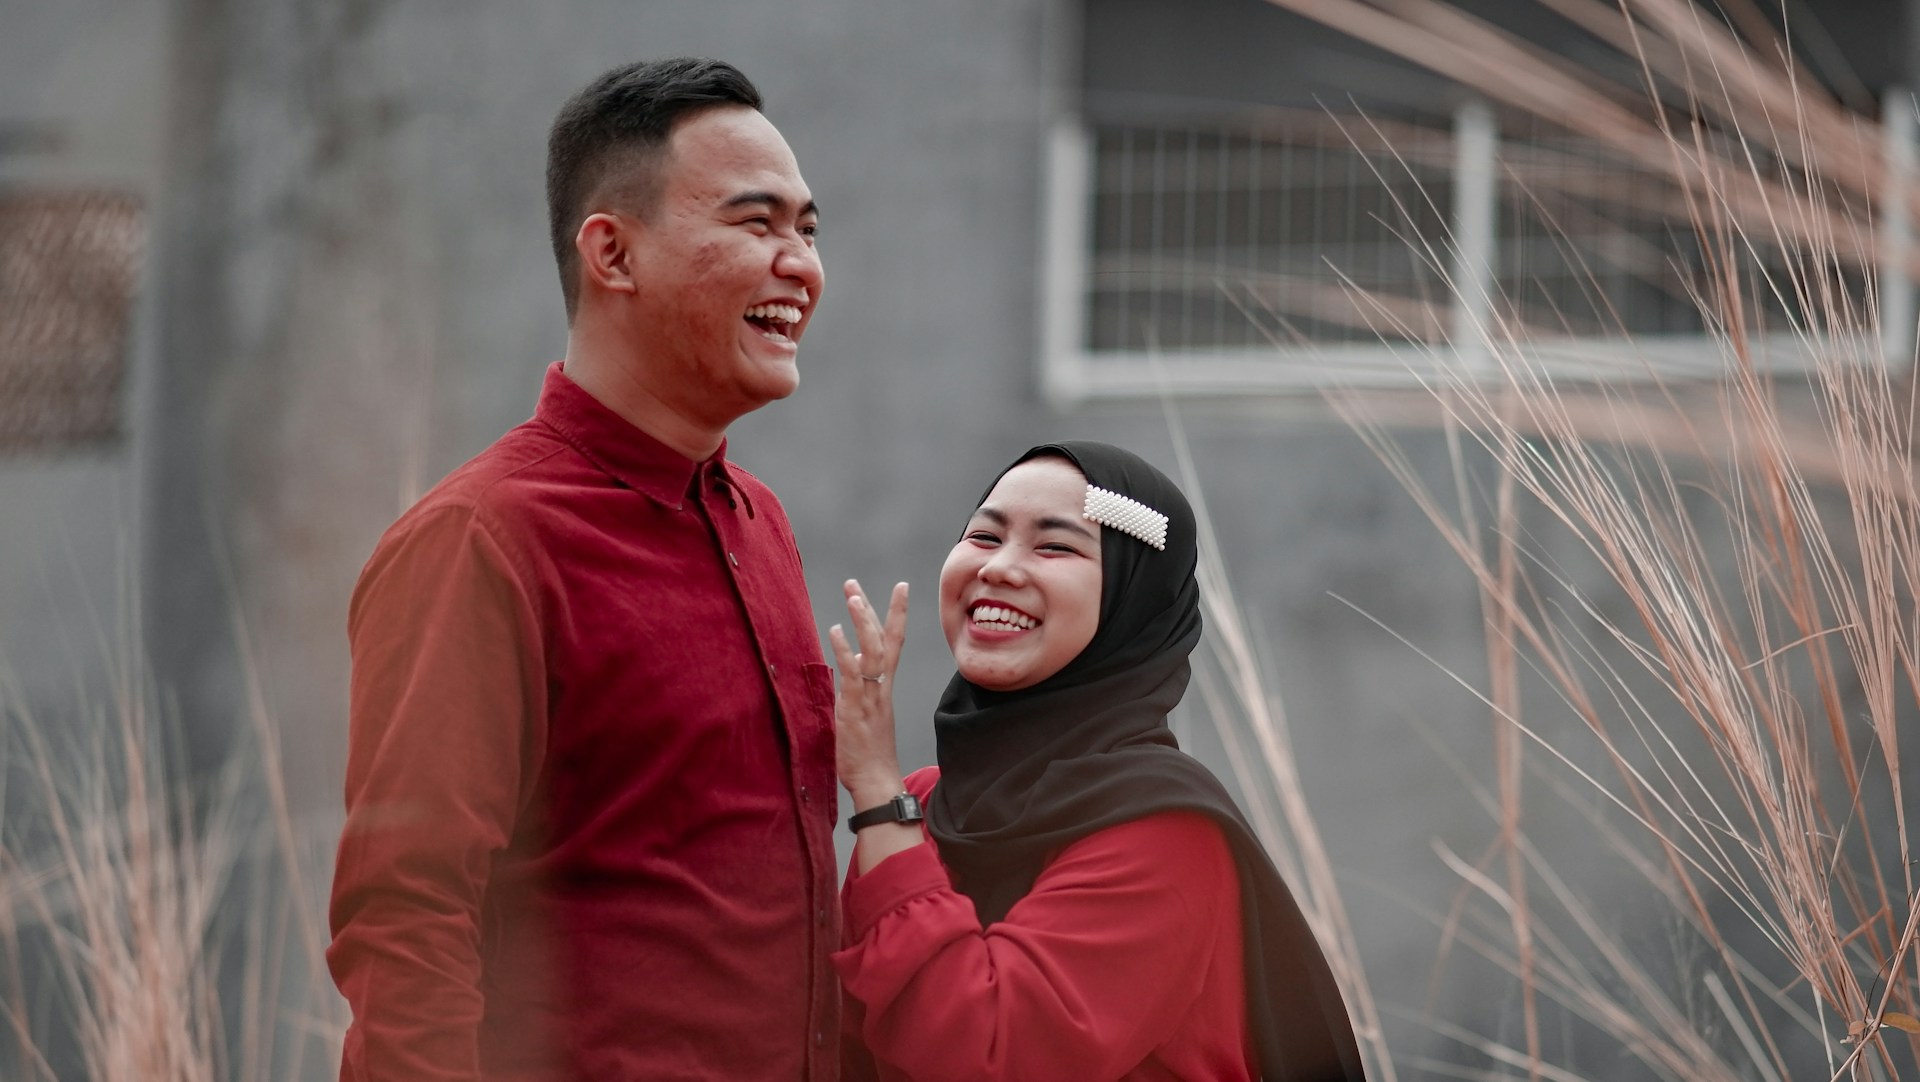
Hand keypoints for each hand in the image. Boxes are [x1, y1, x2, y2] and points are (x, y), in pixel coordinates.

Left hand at [828, 578, 908, 806]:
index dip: (896, 614)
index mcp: (884, 687)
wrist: (876, 780)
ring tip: (853, 596)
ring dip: (863, 621)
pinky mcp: (857, 709)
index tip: (900, 587)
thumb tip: (854, 661)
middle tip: (854, 584)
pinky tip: (836, 631)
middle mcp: (881, 687)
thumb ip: (859, 685)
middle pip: (884, 639)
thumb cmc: (867, 752)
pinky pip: (854, 675)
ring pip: (873, 651)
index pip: (894, 643)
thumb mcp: (863, 712)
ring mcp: (871, 696)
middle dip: (872, 608)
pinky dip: (846, 651)